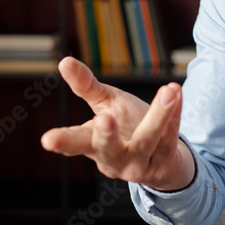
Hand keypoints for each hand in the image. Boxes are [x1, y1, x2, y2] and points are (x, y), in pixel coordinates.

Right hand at [40, 57, 194, 190]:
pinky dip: (175, 115)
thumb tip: (64, 61)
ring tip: (167, 92)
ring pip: (147, 140)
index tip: (47, 140)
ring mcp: (140, 163)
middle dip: (105, 137)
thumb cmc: (127, 127)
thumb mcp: (105, 105)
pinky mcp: (165, 161)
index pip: (76, 142)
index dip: (62, 142)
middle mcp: (115, 159)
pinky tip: (176, 93)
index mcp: (94, 145)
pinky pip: (170, 137)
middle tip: (105, 120)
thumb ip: (86, 87)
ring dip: (158, 117)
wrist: (161, 158)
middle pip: (108, 150)